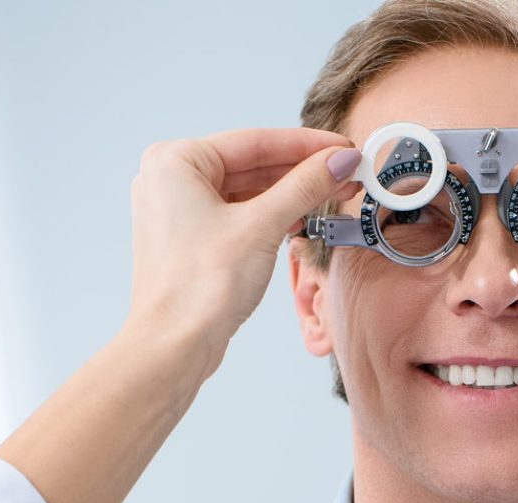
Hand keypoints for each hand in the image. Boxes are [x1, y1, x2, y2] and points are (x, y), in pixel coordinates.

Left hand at [125, 127, 361, 373]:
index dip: (306, 145)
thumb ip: (304, 187)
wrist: (175, 346)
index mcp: (176, 161)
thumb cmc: (200, 288)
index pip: (254, 142)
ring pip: (246, 193)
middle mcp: (171, 180)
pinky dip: (269, 218)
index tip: (343, 148)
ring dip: (289, 196)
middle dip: (301, 172)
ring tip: (333, 194)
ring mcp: (180, 213)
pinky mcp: (192, 242)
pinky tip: (300, 220)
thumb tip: (340, 160)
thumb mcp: (262, 226)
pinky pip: (238, 217)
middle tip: (346, 172)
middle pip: (251, 166)